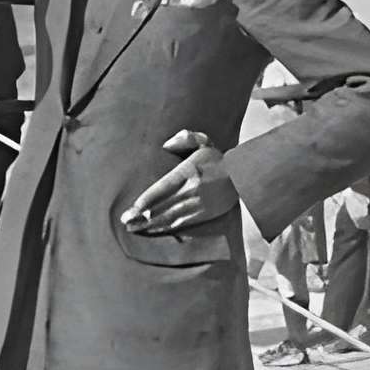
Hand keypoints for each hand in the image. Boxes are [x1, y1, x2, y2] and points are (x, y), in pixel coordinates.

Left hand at [124, 128, 239, 235]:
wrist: (243, 177)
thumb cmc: (218, 159)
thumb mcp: (203, 142)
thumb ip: (185, 139)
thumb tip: (166, 145)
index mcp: (189, 172)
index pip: (163, 188)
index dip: (147, 200)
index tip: (133, 208)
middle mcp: (192, 190)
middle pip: (163, 205)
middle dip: (143, 215)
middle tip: (126, 222)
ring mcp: (198, 204)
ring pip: (170, 217)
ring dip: (151, 224)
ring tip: (134, 229)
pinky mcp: (203, 214)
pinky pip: (181, 224)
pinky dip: (166, 228)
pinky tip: (153, 231)